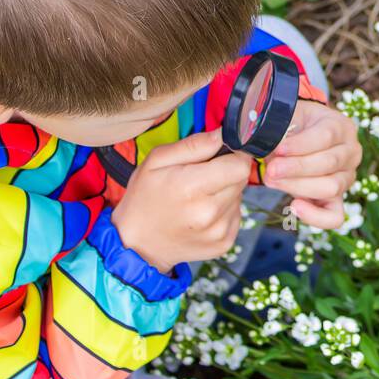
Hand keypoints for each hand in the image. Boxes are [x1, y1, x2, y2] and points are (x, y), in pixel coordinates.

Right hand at [111, 129, 252, 271]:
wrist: (137, 244)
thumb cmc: (144, 197)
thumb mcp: (156, 161)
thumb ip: (194, 145)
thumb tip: (223, 134)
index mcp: (192, 188)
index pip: (240, 166)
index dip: (234, 156)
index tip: (222, 155)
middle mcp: (210, 213)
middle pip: (242, 179)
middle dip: (227, 172)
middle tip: (202, 178)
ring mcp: (219, 232)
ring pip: (239, 197)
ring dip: (225, 192)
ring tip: (198, 198)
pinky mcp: (225, 243)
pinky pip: (236, 215)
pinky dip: (223, 211)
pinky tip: (201, 213)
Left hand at [263, 101, 361, 228]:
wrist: (295, 141)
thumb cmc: (291, 129)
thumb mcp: (286, 120)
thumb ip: (280, 128)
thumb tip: (265, 142)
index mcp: (341, 126)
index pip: (326, 136)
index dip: (300, 145)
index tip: (278, 150)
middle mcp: (351, 152)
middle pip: (329, 163)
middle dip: (296, 168)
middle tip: (271, 169)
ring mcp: (347, 177)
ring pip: (331, 187)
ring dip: (298, 186)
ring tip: (273, 180)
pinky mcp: (338, 199)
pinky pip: (334, 217)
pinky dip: (315, 216)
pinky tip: (294, 206)